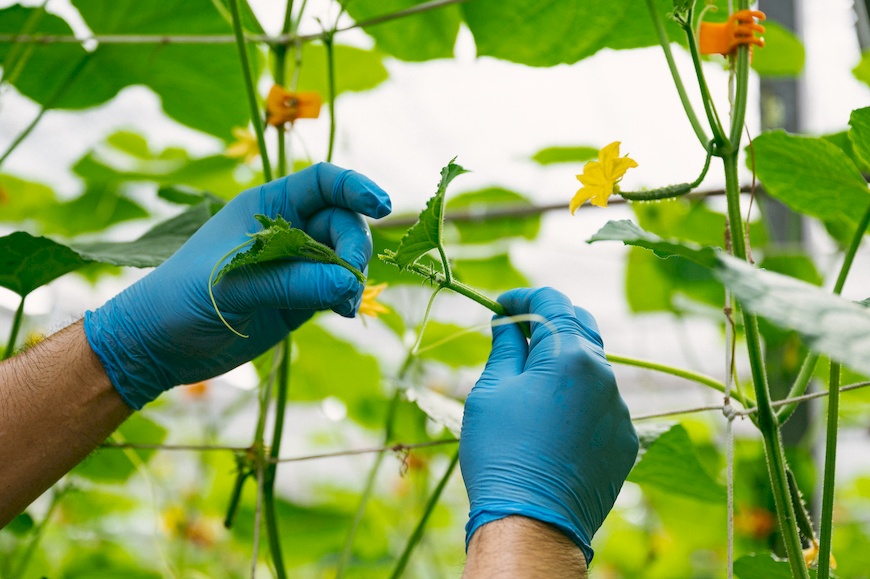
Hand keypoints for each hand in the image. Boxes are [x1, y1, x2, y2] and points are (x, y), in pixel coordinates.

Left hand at [84, 163, 390, 408]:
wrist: (157, 346)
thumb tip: (350, 286)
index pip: (322, 183)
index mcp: (265, 207)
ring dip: (352, 277)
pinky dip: (346, 297)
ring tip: (343, 305)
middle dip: (353, 247)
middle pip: (342, 222)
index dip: (355, 187)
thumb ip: (294, 282)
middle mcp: (284, 230)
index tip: (380, 205)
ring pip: (344, 258)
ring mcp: (295, 265)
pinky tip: (342, 311)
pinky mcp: (299, 298)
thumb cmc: (182, 298)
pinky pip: (336, 289)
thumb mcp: (234, 284)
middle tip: (348, 281)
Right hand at [460, 287, 637, 563]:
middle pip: (580, 326)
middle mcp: (605, 375)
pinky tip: (553, 419)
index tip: (501, 307)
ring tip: (531, 381)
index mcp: (569, 355)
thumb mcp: (490, 390)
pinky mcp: (625, 440)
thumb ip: (505, 347)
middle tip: (516, 335)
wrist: (532, 522)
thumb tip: (508, 322)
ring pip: (593, 366)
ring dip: (565, 361)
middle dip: (548, 321)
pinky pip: (603, 403)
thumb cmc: (502, 452)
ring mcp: (620, 410)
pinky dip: (579, 396)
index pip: (552, 301)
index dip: (523, 297)